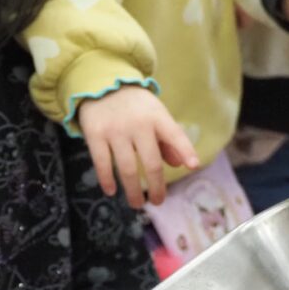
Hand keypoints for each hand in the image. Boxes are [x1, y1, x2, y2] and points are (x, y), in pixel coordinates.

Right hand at [77, 85, 199, 207]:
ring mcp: (115, 131)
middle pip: (150, 162)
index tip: (193, 167)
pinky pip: (102, 163)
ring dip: (133, 190)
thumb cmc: (133, 106)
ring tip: (137, 204)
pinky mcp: (95, 135)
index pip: (175, 135)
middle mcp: (137, 124)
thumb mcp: (154, 115)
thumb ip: (168, 139)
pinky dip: (107, 180)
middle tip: (158, 202)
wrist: (100, 86)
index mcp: (156, 116)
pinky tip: (111, 191)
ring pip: (127, 168)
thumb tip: (179, 164)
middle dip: (156, 186)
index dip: (186, 150)